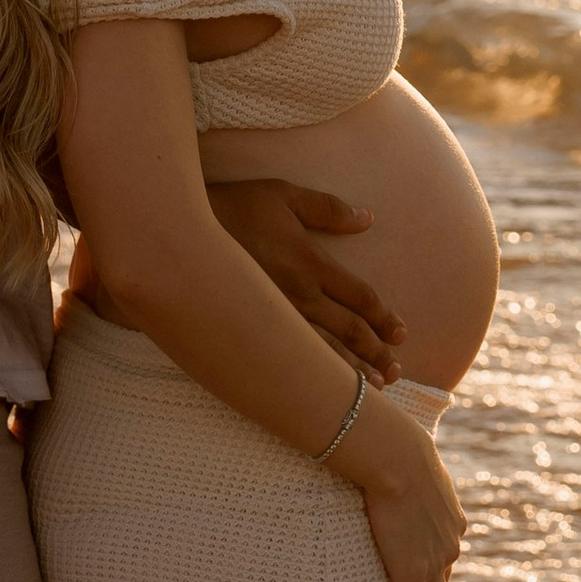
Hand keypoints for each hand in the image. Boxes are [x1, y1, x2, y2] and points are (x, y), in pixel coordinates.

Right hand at [210, 179, 407, 381]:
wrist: (180, 234)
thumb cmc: (233, 207)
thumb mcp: (282, 195)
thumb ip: (327, 208)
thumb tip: (367, 220)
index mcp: (310, 262)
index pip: (359, 297)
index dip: (383, 317)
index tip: (400, 334)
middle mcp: (298, 295)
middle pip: (349, 330)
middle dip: (376, 352)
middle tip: (396, 369)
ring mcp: (275, 315)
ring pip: (323, 351)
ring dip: (353, 370)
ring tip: (376, 386)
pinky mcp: (253, 327)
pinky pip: (291, 355)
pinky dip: (315, 372)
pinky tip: (326, 386)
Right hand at [334, 392, 465, 581]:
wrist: (396, 457)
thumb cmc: (395, 448)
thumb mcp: (409, 459)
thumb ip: (403, 470)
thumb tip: (382, 452)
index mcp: (451, 519)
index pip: (447, 554)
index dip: (441, 573)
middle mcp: (450, 545)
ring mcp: (434, 563)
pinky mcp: (412, 575)